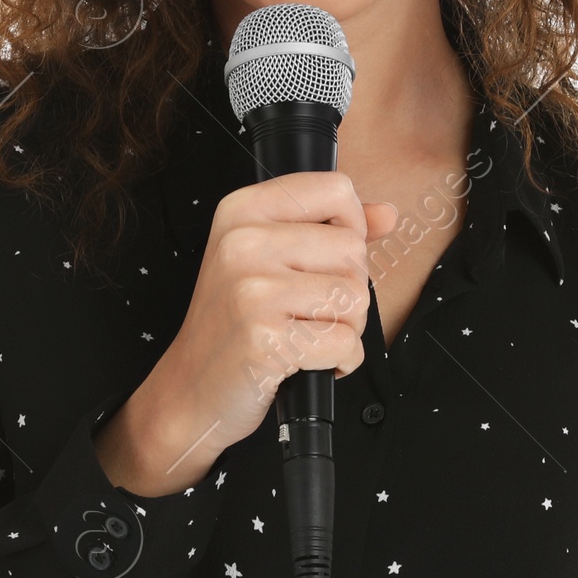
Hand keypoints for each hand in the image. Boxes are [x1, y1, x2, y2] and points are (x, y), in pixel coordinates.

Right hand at [93, 172, 398, 495]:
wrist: (191, 387)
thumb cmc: (234, 323)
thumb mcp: (269, 257)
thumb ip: (330, 228)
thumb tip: (387, 214)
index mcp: (241, 210)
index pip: (335, 189)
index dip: (351, 226)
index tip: (326, 258)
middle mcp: (243, 242)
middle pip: (353, 249)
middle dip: (347, 288)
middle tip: (307, 310)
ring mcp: (253, 290)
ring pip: (355, 296)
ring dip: (346, 327)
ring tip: (305, 334)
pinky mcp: (267, 338)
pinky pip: (345, 342)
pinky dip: (339, 360)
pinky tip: (305, 360)